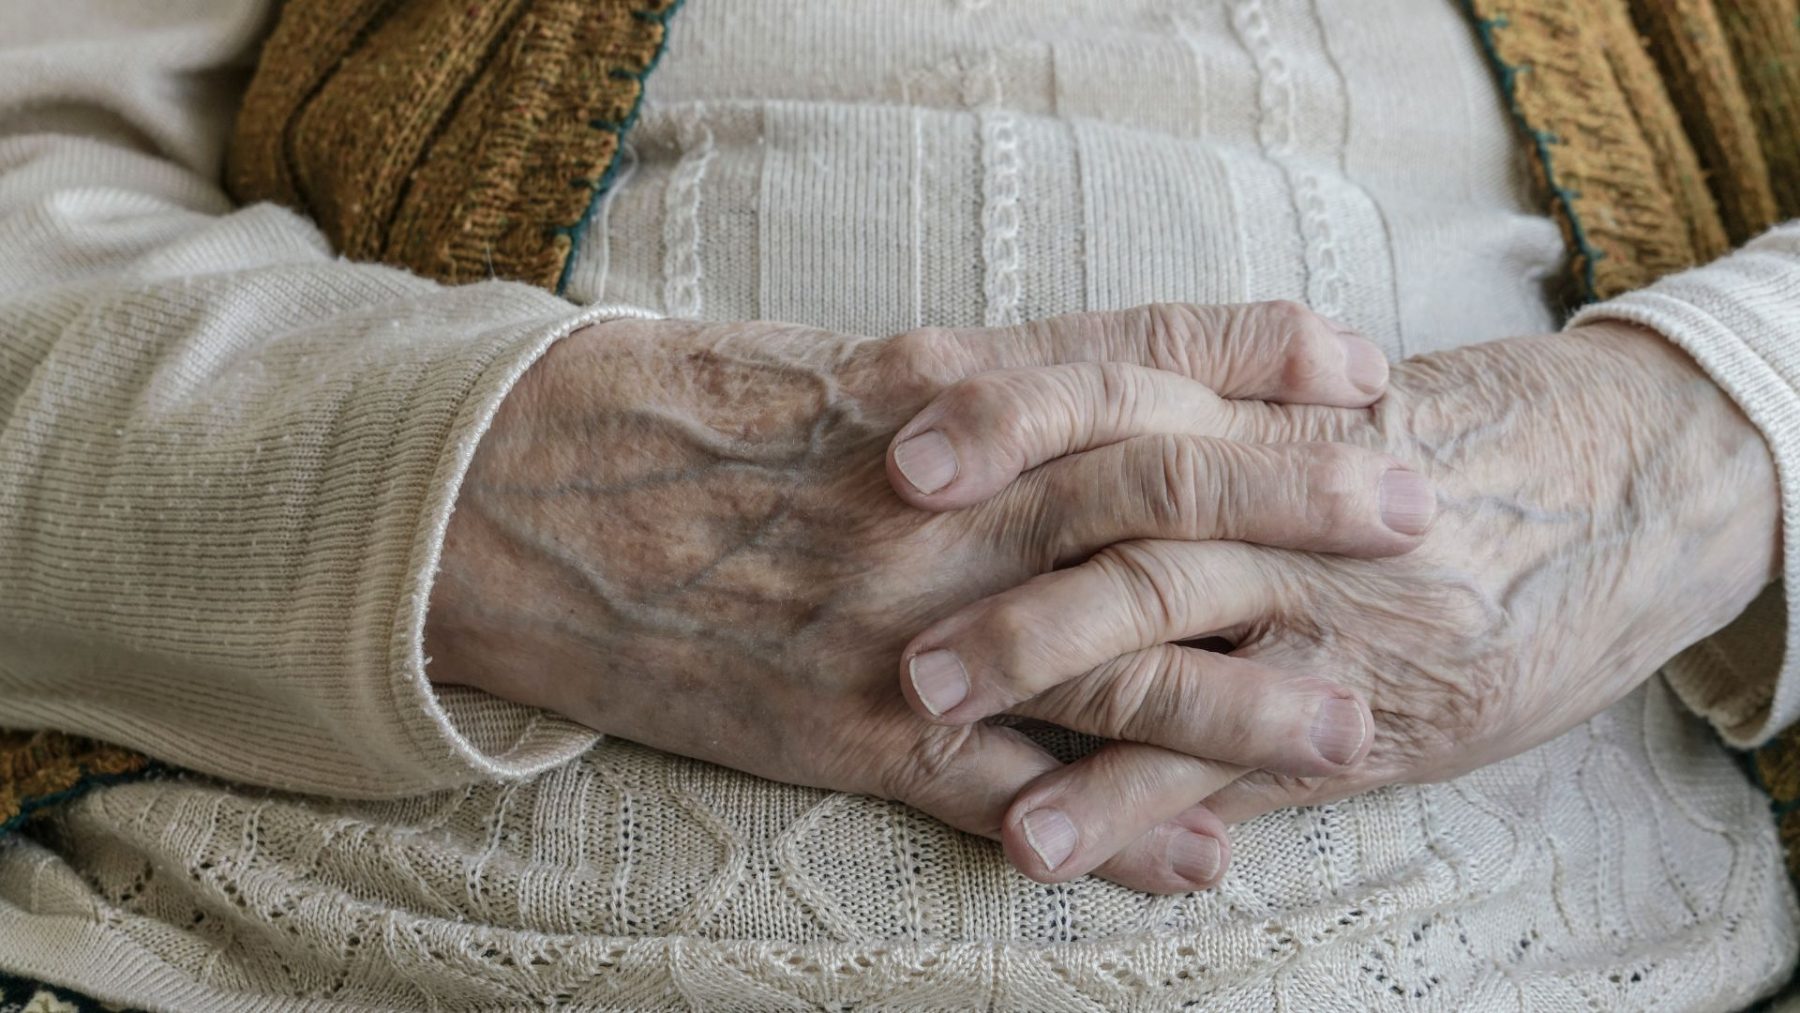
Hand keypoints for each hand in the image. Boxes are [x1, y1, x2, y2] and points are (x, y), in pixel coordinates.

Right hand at [425, 302, 1425, 892]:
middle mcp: (940, 503)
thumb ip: (981, 381)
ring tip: (1352, 725)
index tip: (1365, 372)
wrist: (528, 499)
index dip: (1260, 359)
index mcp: (940, 395)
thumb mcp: (843, 372)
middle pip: (1152, 491)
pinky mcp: (848, 732)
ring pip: (1103, 656)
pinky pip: (1004, 789)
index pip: (1133, 356)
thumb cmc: (693, 421)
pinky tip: (1203, 858)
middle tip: (1418, 516)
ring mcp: (903, 623)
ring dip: (1238, 697)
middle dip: (1295, 503)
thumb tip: (1104, 388)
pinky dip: (1111, 829)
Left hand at [902, 322, 1779, 882]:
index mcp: (1244, 411)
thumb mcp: (1295, 405)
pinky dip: (1120, 802)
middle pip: (1119, 502)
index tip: (895, 431)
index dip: (1002, 404)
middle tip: (879, 572)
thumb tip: (983, 385)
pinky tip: (1032, 841)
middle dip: (995, 536)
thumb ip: (1171, 405)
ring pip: (1158, 629)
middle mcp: (1270, 500)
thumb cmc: (1407, 454)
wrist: (1591, 503)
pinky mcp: (1338, 713)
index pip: (1110, 382)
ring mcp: (1307, 607)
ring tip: (917, 709)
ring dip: (1033, 667)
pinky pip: (1214, 761)